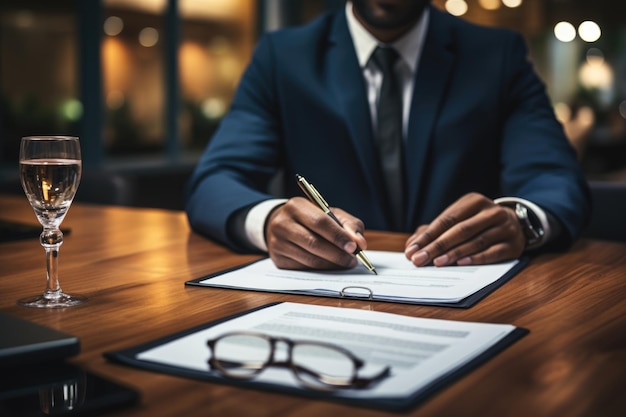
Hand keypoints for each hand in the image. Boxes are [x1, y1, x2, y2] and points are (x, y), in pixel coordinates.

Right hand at [265, 197, 367, 269]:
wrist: (283, 224)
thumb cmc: (312, 219)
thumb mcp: (330, 214)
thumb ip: (349, 225)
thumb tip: (360, 243)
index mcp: (296, 206)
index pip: (320, 222)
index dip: (338, 236)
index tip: (354, 247)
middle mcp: (282, 223)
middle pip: (313, 242)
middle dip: (337, 254)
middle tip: (353, 260)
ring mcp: (277, 242)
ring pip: (309, 259)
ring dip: (331, 264)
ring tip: (346, 263)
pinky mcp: (278, 259)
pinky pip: (303, 268)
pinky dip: (321, 269)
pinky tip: (330, 266)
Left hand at [404, 193, 524, 266]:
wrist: (515, 225)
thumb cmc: (478, 223)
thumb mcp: (459, 220)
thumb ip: (434, 231)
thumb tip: (411, 246)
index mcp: (474, 201)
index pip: (447, 219)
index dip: (428, 236)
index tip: (412, 250)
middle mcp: (491, 211)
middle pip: (460, 230)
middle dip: (437, 246)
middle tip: (419, 260)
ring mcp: (505, 227)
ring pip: (476, 241)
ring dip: (454, 253)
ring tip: (437, 263)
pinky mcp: (513, 244)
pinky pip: (493, 252)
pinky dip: (477, 258)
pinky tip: (461, 263)